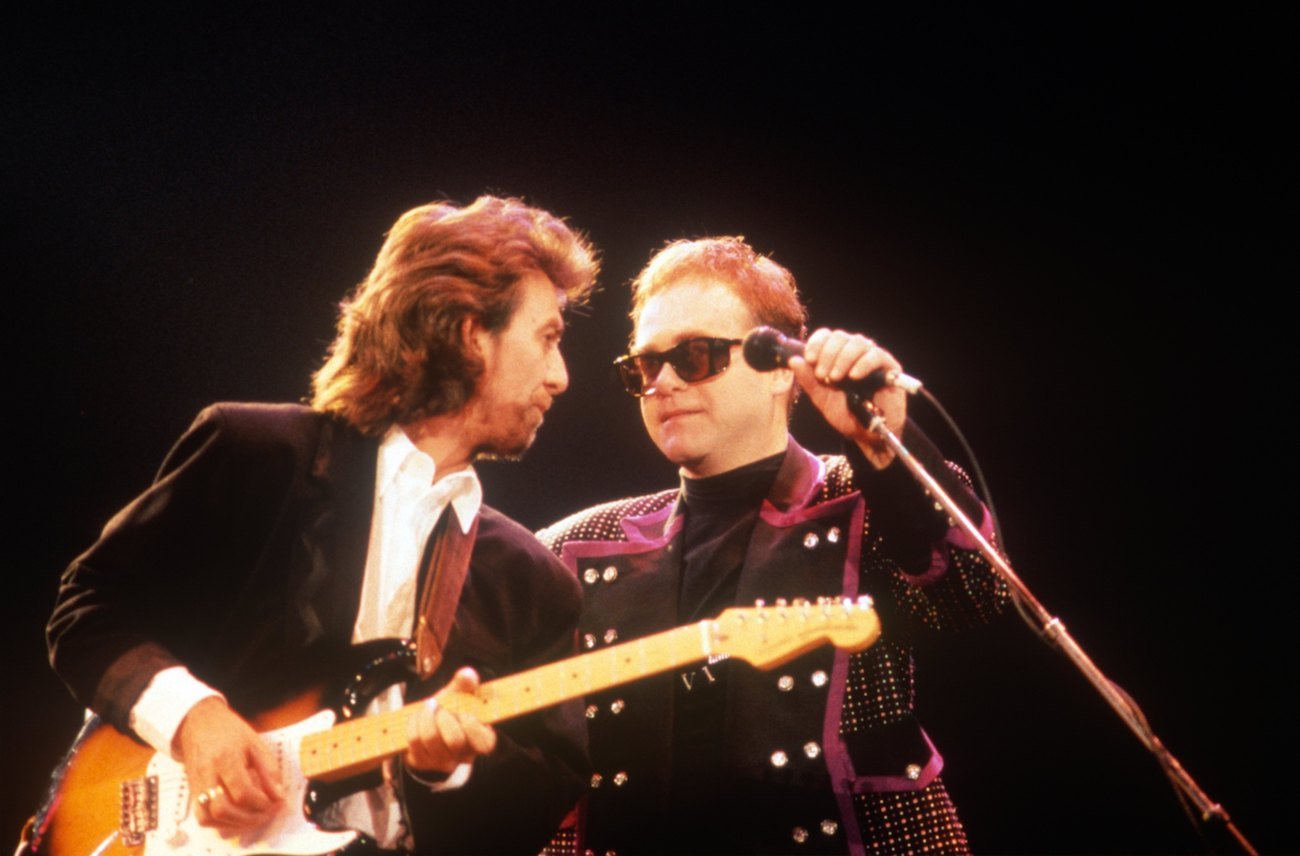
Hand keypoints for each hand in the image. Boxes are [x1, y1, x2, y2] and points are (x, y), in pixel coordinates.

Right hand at [174, 696, 284, 829]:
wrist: (200, 723)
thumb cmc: (228, 730)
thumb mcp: (255, 743)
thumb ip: (269, 770)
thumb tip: (278, 795)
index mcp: (225, 759)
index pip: (241, 791)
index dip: (260, 802)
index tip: (273, 802)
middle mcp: (207, 774)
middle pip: (222, 809)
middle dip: (247, 818)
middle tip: (265, 814)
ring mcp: (197, 785)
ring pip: (209, 817)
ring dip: (234, 824)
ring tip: (253, 818)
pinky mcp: (192, 792)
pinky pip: (202, 817)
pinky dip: (219, 824)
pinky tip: (235, 819)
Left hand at [406, 667, 496, 773]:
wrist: (430, 728)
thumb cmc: (450, 712)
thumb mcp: (460, 697)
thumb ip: (465, 685)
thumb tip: (468, 674)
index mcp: (481, 740)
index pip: (485, 743)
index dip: (473, 727)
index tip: (464, 712)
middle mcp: (463, 754)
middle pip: (455, 740)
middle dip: (444, 717)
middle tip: (441, 706)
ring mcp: (442, 760)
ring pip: (431, 739)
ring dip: (427, 716)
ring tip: (429, 707)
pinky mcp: (422, 760)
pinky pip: (414, 739)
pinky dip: (414, 721)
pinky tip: (418, 716)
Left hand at [788, 328, 906, 468]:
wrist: (868, 433)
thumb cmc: (846, 413)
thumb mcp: (822, 399)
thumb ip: (808, 380)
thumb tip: (793, 361)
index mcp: (836, 355)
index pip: (825, 336)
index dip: (816, 343)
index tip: (809, 359)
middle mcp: (854, 352)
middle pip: (839, 337)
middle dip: (827, 354)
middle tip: (822, 376)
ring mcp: (872, 357)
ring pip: (857, 342)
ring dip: (843, 358)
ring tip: (835, 378)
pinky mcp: (889, 367)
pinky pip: (876, 355)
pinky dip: (863, 363)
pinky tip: (854, 376)